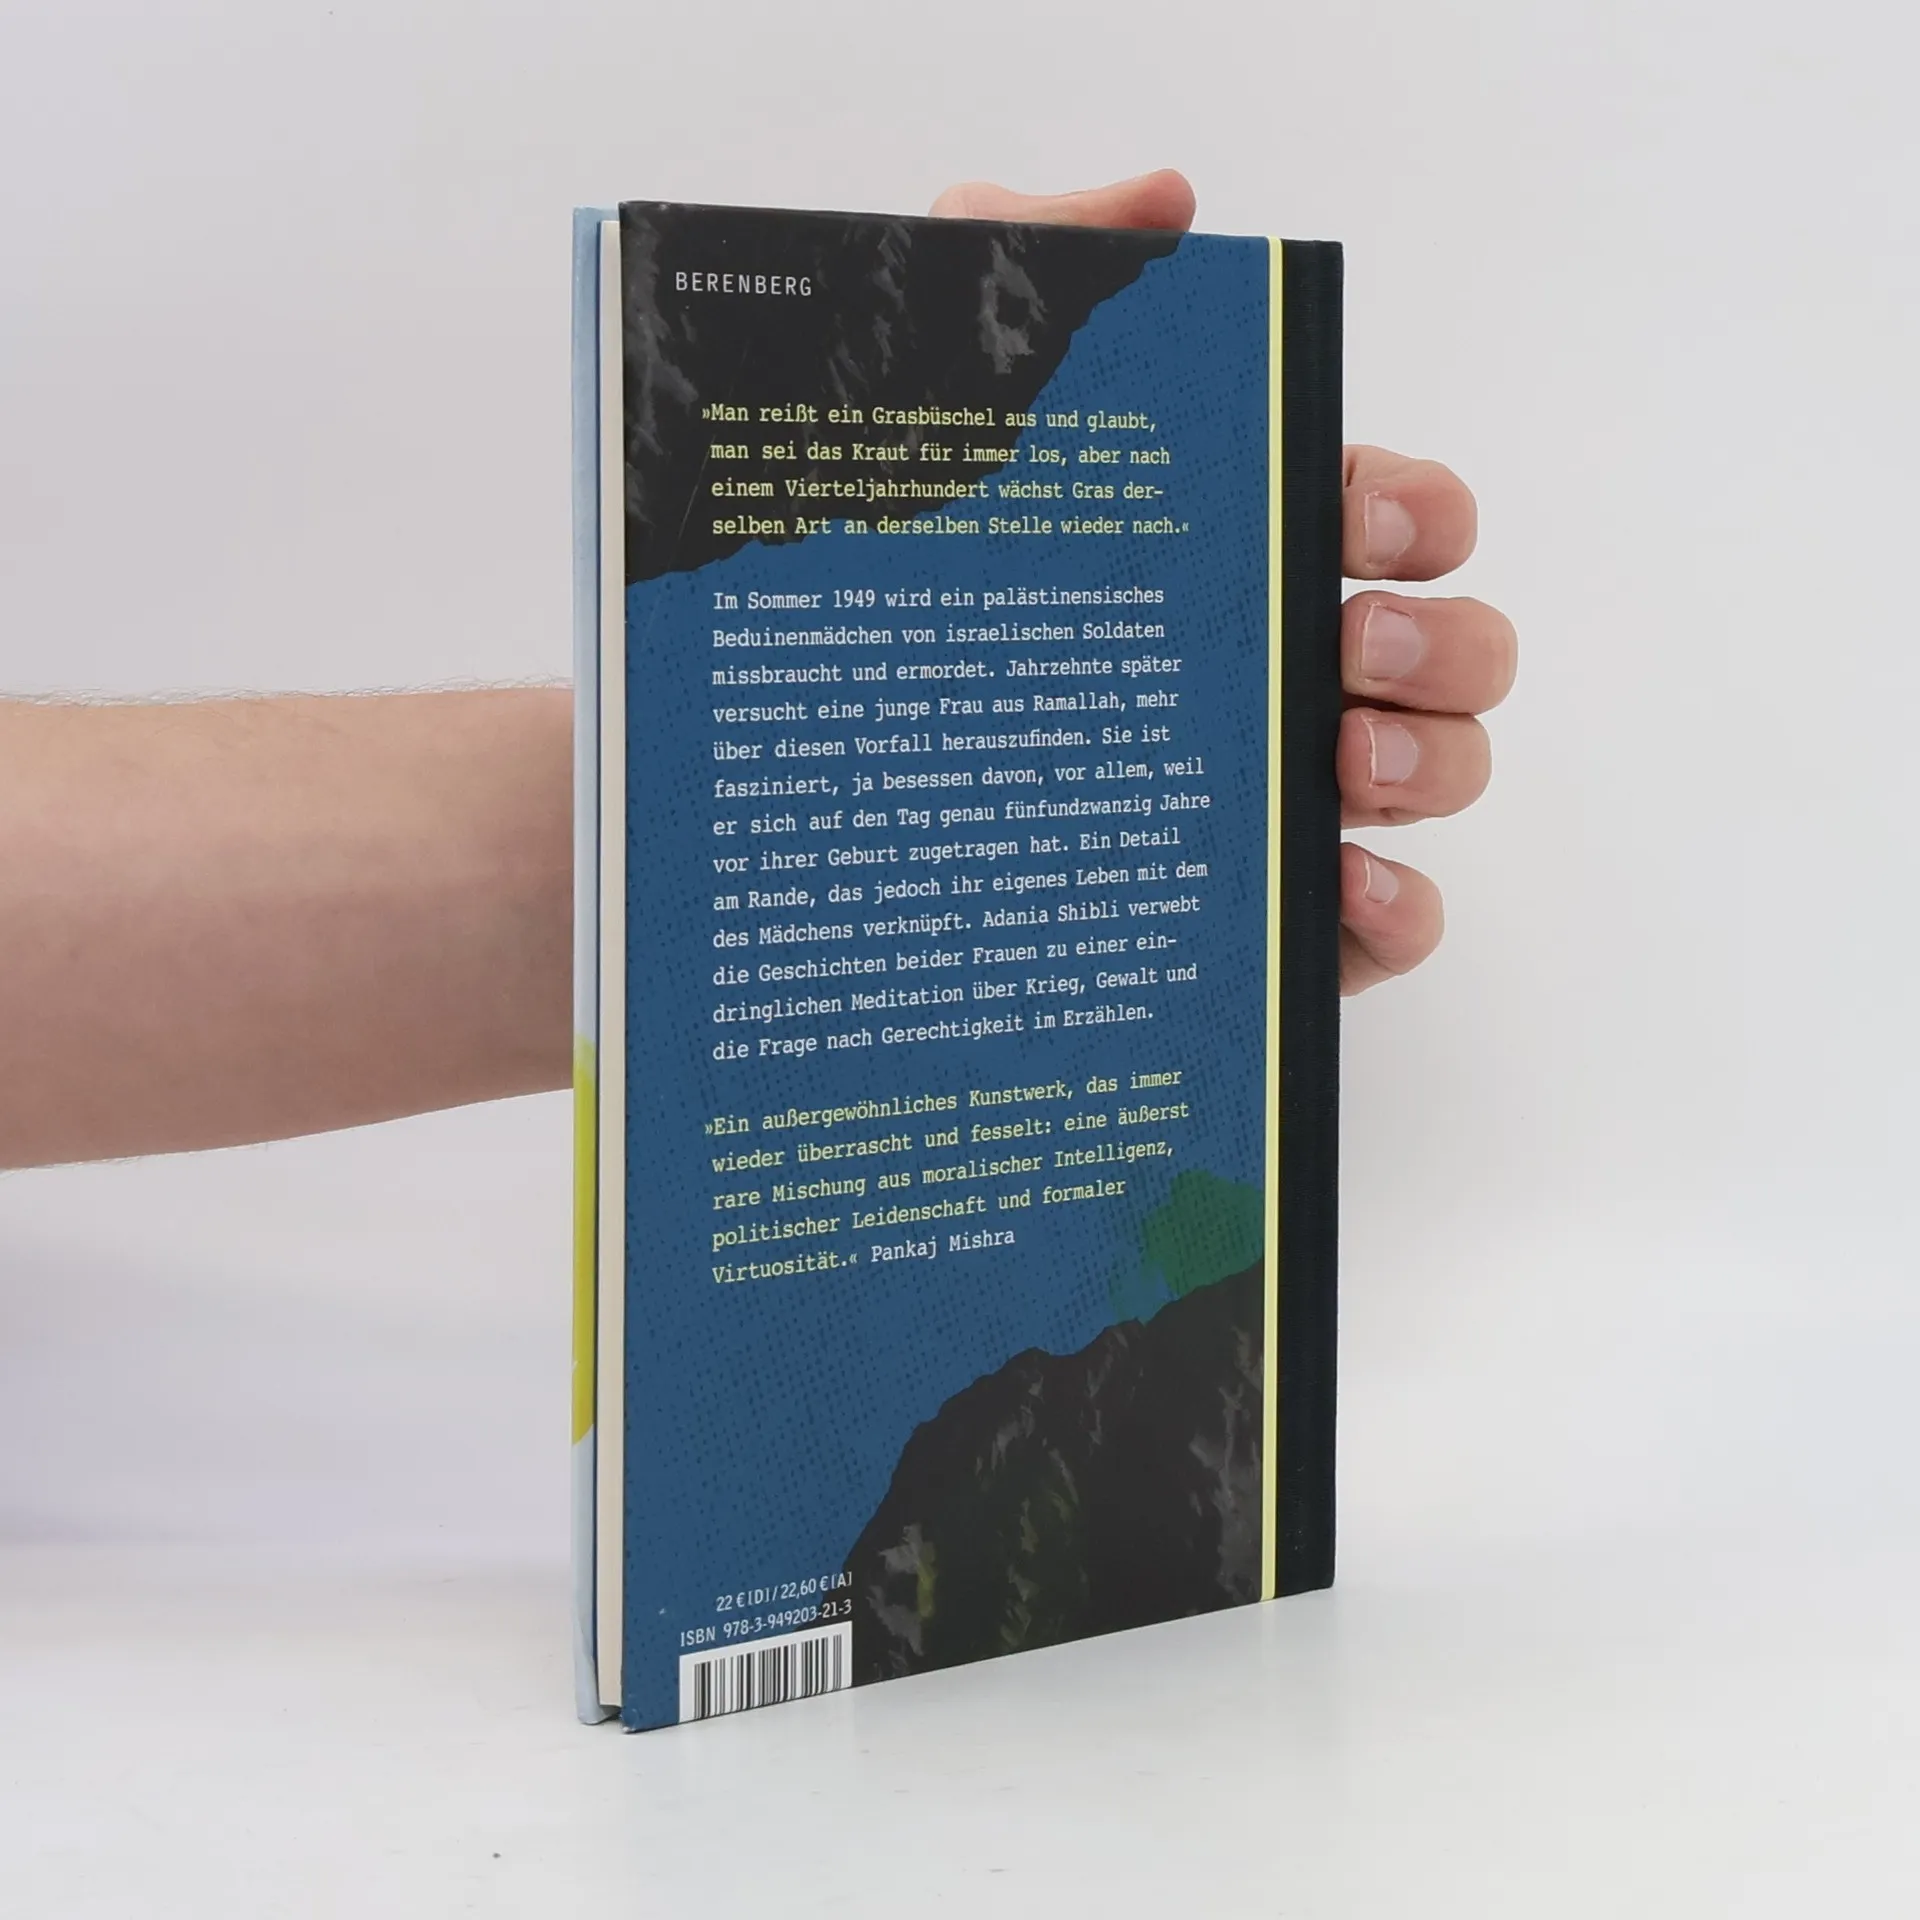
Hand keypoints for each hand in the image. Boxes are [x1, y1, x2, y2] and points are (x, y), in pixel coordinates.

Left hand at [931, 171, 1515, 994]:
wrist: (776, 788)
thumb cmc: (857, 586)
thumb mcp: (927, 400)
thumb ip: (1031, 259)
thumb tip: (1167, 202)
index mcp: (1230, 552)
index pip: (1391, 515)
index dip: (1414, 510)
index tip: (1354, 517)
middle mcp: (1269, 672)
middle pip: (1451, 648)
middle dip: (1442, 640)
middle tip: (1346, 644)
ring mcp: (1273, 800)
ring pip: (1442, 774)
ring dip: (1434, 762)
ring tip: (1340, 759)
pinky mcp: (1251, 919)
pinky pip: (1384, 923)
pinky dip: (1397, 904)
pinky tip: (1333, 878)